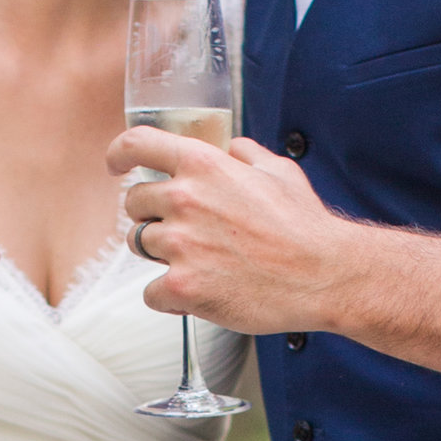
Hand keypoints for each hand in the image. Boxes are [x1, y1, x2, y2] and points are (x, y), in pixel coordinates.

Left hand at [112, 127, 350, 335]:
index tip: (116, 166)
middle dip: (153, 215)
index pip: (136, 145)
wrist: (323, 275)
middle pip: (134, 204)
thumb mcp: (279, 172)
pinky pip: (151, 292)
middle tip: (186, 230)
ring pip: (140, 245)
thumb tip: (231, 149)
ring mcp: (179, 245)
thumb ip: (245, 155)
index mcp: (203, 165)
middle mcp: (184, 200)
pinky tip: (201, 292)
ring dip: (162, 254)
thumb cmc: (305, 225)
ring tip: (202, 260)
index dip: (119, 155)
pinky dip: (170, 296)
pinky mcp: (182, 287)